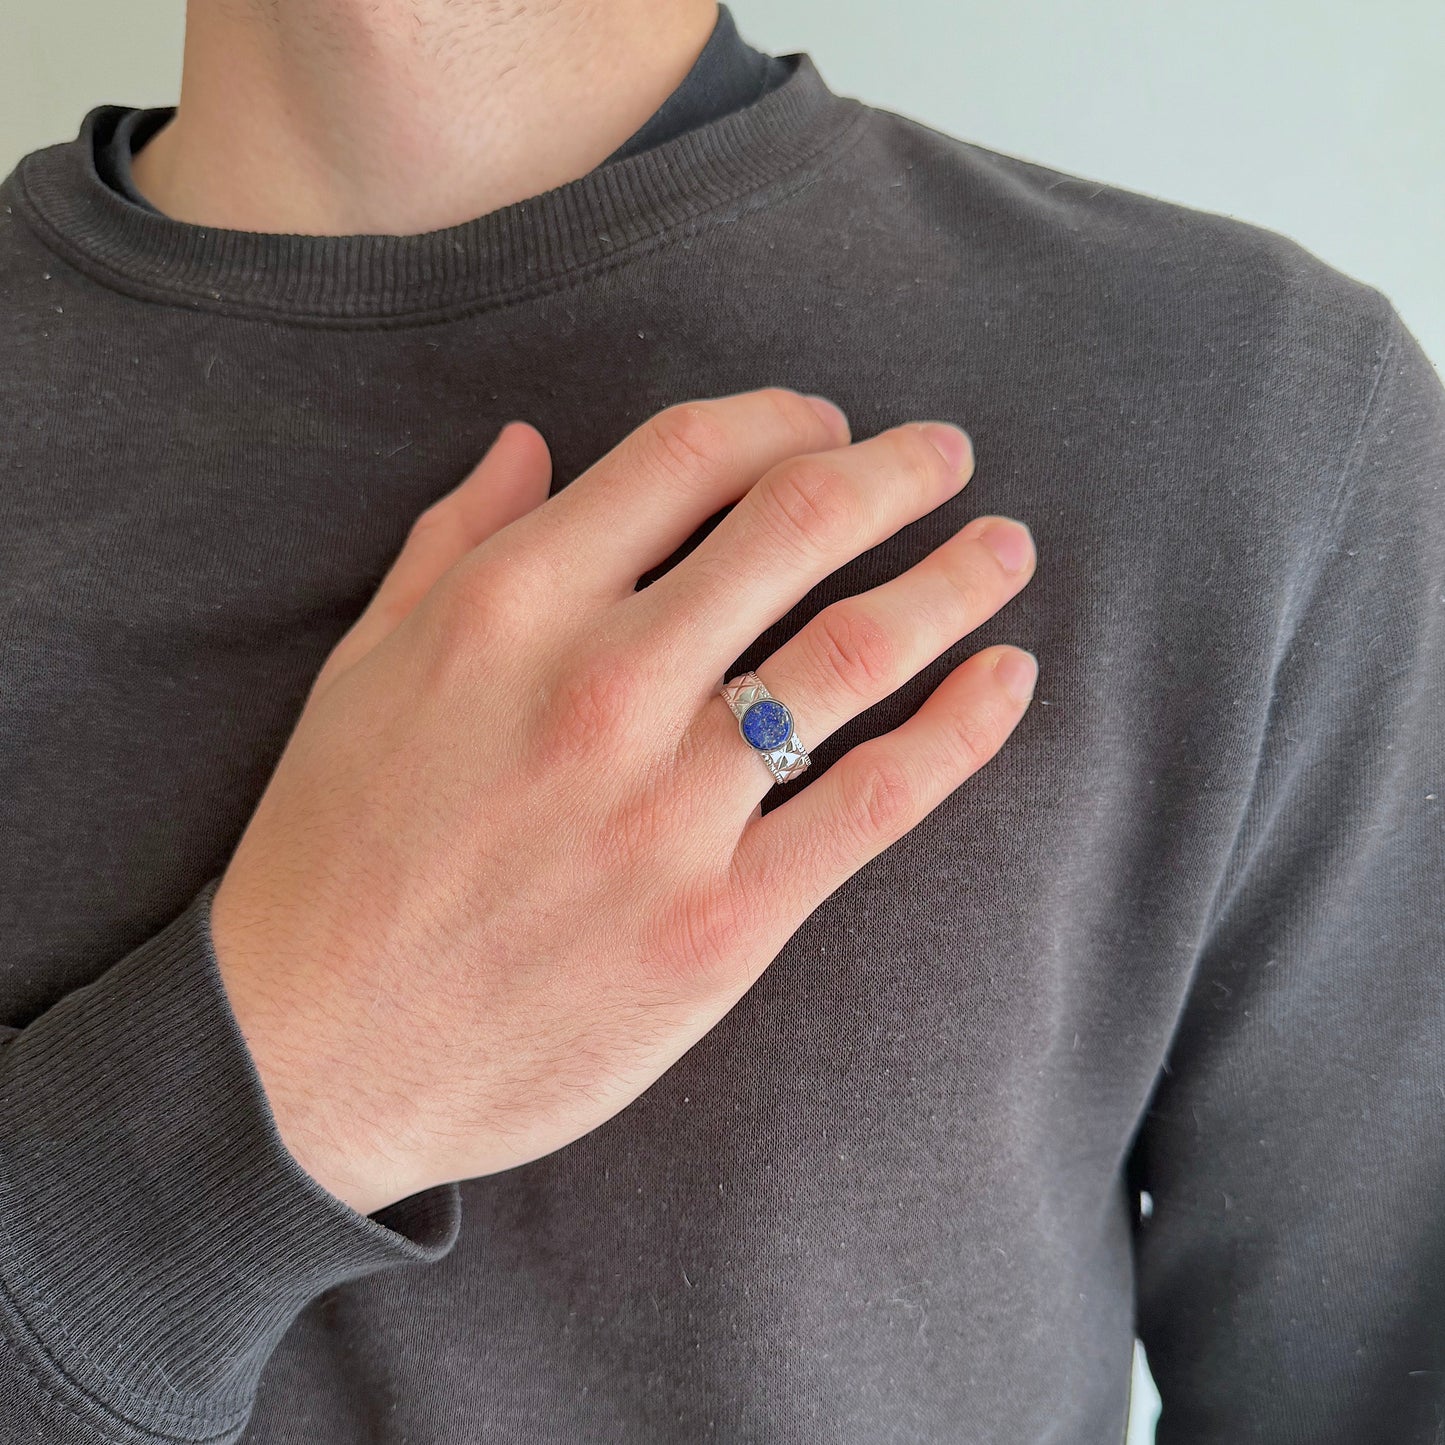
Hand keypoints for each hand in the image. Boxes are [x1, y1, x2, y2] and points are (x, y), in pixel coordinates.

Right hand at [210, 390, 1037, 1215]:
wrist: (310, 1057)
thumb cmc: (329, 853)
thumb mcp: (361, 670)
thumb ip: (452, 542)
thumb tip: (527, 440)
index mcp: (507, 606)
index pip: (687, 457)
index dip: (780, 418)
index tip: (825, 423)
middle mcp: (600, 684)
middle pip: (796, 527)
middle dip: (894, 473)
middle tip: (948, 455)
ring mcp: (669, 807)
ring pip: (856, 649)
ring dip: (953, 580)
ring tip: (1006, 550)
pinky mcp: (722, 920)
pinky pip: (877, 799)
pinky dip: (962, 729)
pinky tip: (1009, 678)